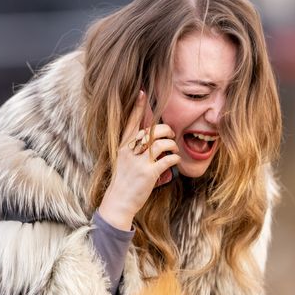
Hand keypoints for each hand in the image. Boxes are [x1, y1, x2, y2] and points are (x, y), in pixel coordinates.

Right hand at [98, 91, 180, 229]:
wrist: (118, 202)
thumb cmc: (124, 181)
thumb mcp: (123, 160)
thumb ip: (134, 148)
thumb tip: (149, 137)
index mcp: (124, 146)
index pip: (131, 122)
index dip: (138, 107)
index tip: (142, 92)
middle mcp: (130, 151)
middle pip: (151, 131)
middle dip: (165, 130)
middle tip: (170, 134)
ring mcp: (139, 162)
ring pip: (161, 143)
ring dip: (172, 144)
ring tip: (173, 149)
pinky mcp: (148, 174)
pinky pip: (168, 159)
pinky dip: (175, 158)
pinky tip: (175, 160)